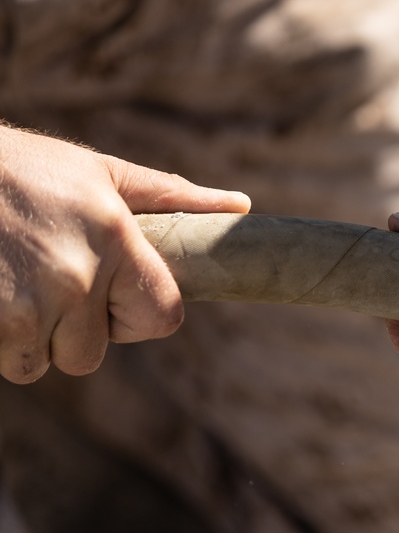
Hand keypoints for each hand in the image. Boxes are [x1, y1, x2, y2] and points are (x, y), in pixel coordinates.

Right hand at [0, 126, 250, 382]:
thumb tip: (240, 206)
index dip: (139, 315)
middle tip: (46, 279)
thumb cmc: (20, 170)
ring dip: (31, 337)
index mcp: (115, 237)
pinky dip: (0, 340)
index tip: (113, 296)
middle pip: (93, 353)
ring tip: (14, 280)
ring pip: (45, 363)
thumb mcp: (98, 173)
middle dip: (73, 329)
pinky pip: (10, 363)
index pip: (164, 317)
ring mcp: (28, 306)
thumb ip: (169, 197)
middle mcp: (78, 277)